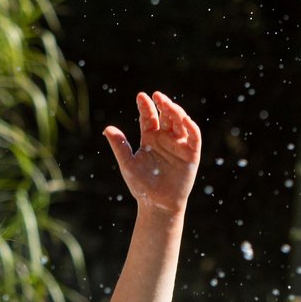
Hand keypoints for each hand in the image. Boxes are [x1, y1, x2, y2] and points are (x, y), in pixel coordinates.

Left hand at [104, 92, 201, 216]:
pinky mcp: (191, 154)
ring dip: (176, 112)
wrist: (157, 205)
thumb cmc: (141, 186)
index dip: (146, 106)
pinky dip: (191, 127)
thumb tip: (107, 128)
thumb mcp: (128, 164)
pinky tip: (185, 120)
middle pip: (166, 116)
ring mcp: (179, 145)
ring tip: (168, 105)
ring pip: (180, 122)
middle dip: (163, 104)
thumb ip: (120, 146)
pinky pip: (194, 137)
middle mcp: (165, 139)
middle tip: (157, 96)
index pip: (149, 118)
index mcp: (150, 139)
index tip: (141, 96)